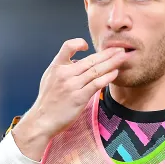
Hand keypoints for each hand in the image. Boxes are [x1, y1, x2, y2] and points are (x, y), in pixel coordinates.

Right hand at [12, 38, 127, 160]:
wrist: (42, 120)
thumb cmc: (48, 100)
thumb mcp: (49, 78)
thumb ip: (62, 68)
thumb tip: (78, 62)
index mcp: (56, 66)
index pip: (67, 47)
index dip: (78, 43)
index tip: (88, 46)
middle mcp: (64, 74)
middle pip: (90, 59)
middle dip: (107, 53)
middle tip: (119, 48)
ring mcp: (72, 85)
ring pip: (96, 70)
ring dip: (112, 63)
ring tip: (123, 57)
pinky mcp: (79, 97)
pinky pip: (96, 84)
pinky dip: (107, 77)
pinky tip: (115, 73)